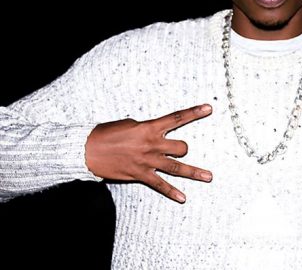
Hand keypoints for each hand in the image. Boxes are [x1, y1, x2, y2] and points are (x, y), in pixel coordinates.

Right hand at [85, 104, 212, 202]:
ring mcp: (147, 161)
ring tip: (208, 176)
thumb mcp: (130, 124)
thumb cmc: (107, 133)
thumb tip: (158, 133)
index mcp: (150, 127)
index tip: (208, 108)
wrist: (88, 150)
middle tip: (180, 150)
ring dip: (194, 172)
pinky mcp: (140, 174)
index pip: (176, 118)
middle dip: (183, 149)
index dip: (194, 112)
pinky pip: (160, 185)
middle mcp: (152, 144)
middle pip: (181, 147)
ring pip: (176, 167)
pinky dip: (172, 192)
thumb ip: (147, 128)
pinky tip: (183, 197)